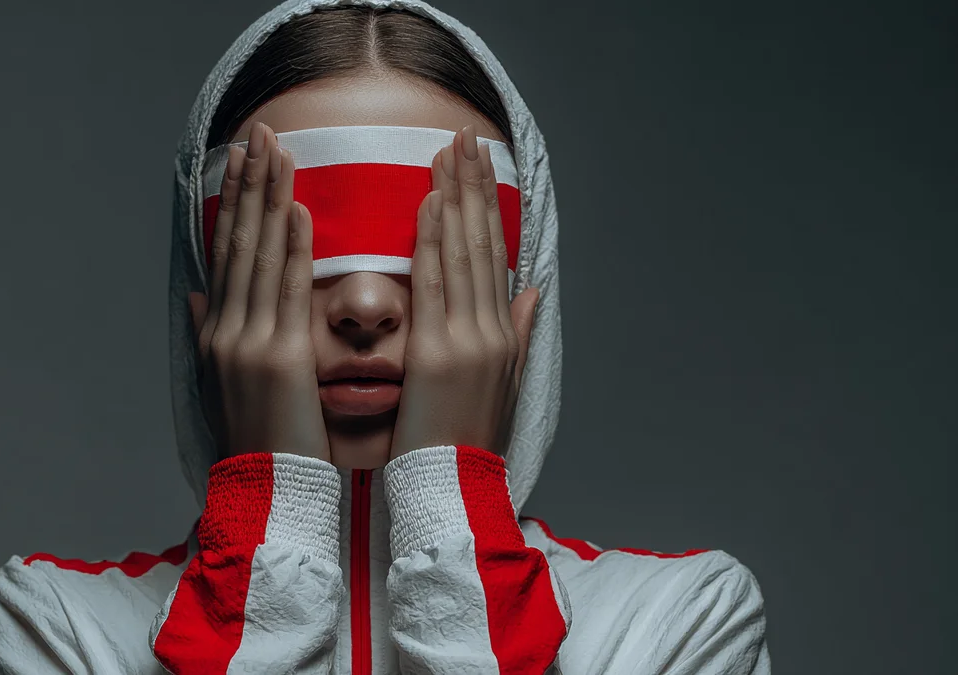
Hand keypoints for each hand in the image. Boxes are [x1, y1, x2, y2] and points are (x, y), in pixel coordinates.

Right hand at [188, 122, 329, 461]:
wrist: (266, 494)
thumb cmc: (260, 441)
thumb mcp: (226, 383)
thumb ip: (212, 334)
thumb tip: (195, 295)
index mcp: (218, 334)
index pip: (227, 254)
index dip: (234, 203)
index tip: (242, 159)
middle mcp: (226, 331)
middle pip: (238, 244)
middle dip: (249, 185)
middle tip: (258, 133)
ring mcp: (249, 344)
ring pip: (259, 258)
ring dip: (269, 200)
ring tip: (277, 152)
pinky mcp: (279, 360)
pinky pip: (288, 293)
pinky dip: (292, 249)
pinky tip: (299, 212)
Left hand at [389, 126, 540, 459]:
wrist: (454, 489)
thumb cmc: (468, 442)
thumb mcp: (501, 386)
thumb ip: (516, 334)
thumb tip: (530, 294)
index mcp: (503, 336)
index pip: (494, 257)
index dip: (486, 208)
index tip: (477, 166)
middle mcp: (491, 331)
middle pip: (482, 244)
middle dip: (473, 187)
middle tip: (464, 137)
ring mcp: (468, 340)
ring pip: (463, 254)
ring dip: (454, 198)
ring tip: (448, 153)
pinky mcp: (437, 355)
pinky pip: (434, 286)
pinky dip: (432, 242)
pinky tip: (426, 204)